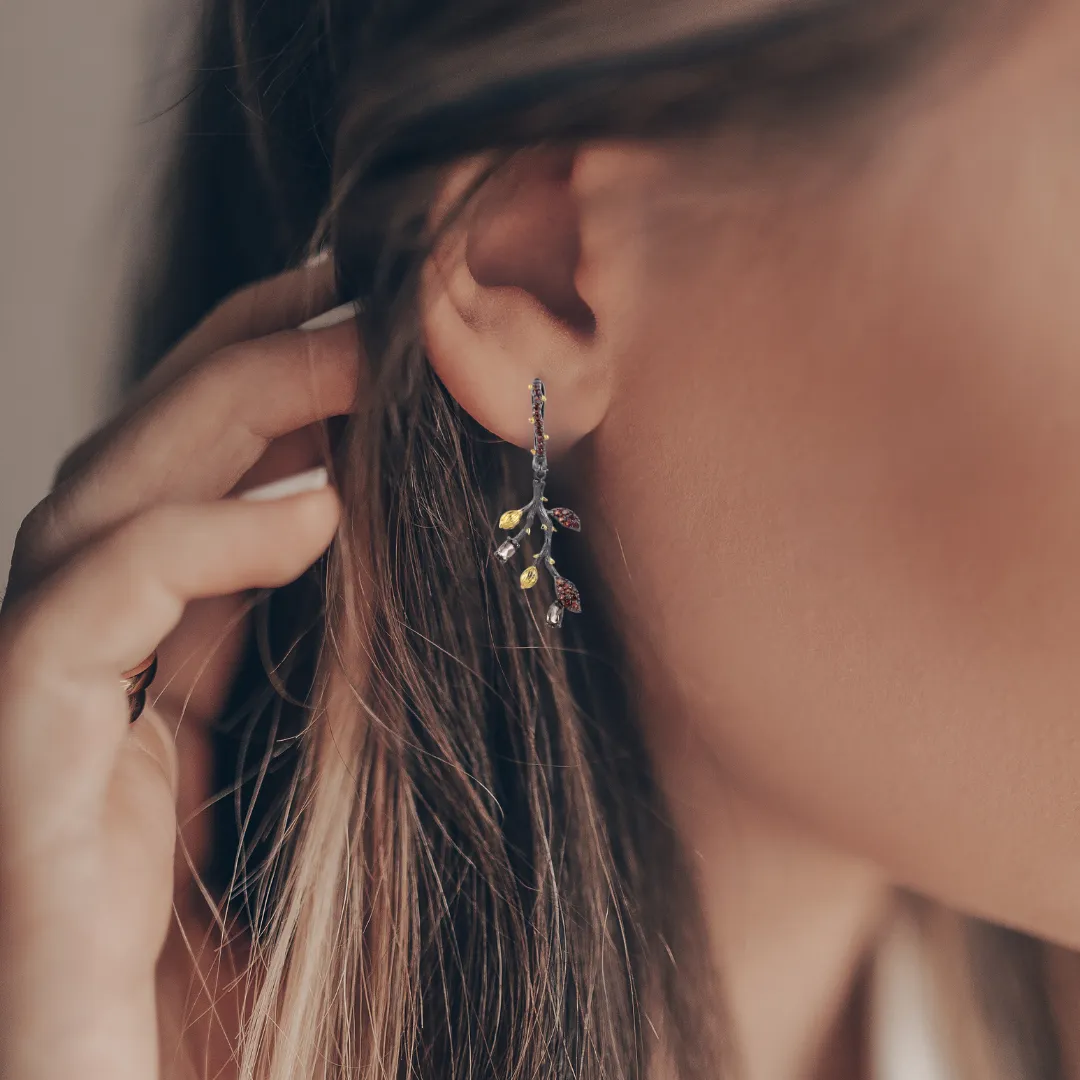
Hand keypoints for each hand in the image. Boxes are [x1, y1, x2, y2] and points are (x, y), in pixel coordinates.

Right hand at [0, 262, 360, 1079]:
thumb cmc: (258, 1011)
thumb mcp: (305, 813)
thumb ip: (301, 687)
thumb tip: (360, 558)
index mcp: (146, 700)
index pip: (186, 513)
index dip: (254, 409)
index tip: (350, 332)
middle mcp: (80, 694)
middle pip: (133, 484)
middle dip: (237, 370)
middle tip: (349, 293)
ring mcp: (38, 730)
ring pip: (95, 517)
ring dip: (220, 417)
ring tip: (345, 356)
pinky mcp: (22, 785)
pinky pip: (81, 623)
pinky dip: (190, 546)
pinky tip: (310, 511)